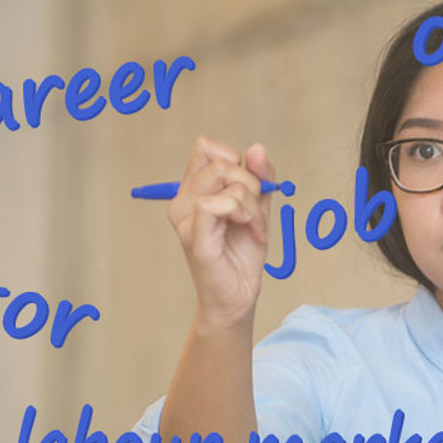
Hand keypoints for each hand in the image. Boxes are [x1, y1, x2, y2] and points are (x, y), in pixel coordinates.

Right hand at [164, 135, 274, 327]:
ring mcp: (185, 219)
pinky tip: (251, 231)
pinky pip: (218, 204)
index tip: (248, 186)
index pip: (206, 146)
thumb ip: (259, 177)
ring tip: (254, 226)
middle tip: (255, 212)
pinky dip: (245, 214)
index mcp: (193, 189)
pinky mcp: (194, 237)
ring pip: (224, 180)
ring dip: (252, 203)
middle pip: (220, 161)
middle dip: (250, 183)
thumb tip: (256, 149)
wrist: (239, 295)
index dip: (234, 158)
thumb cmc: (243, 252)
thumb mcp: (258, 206)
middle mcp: (182, 201)